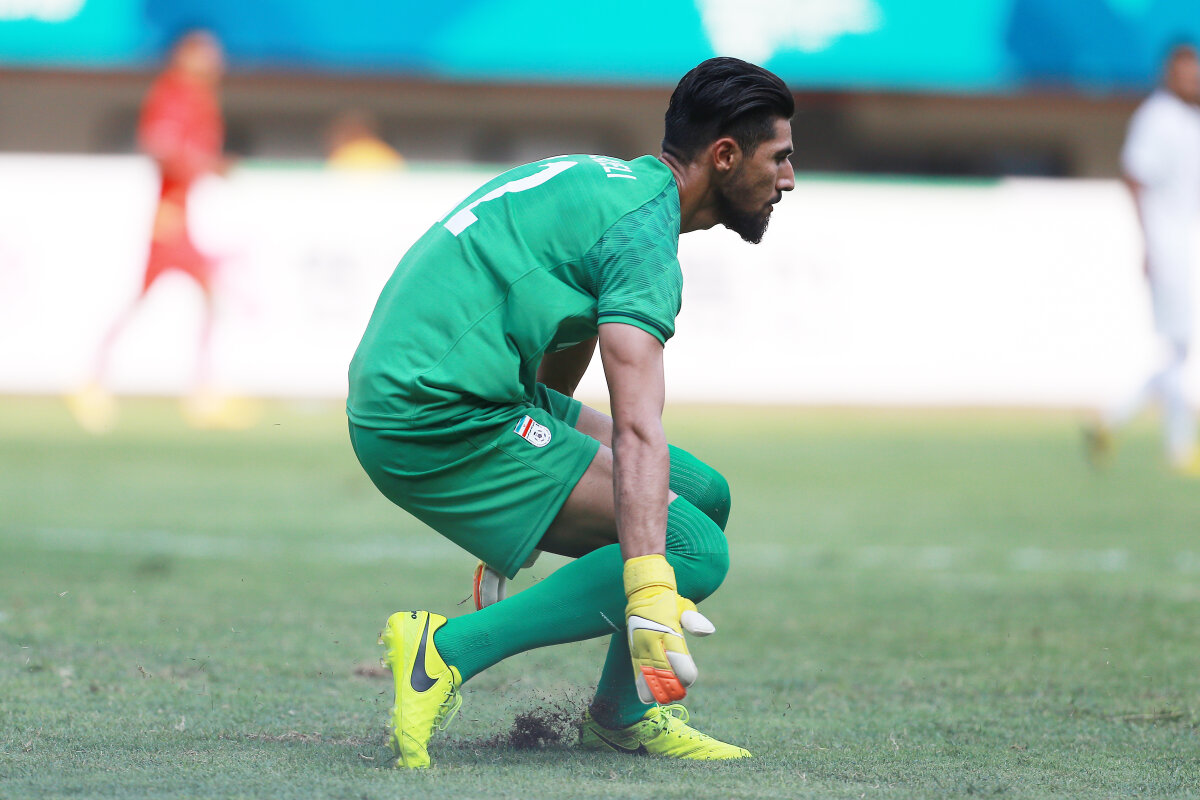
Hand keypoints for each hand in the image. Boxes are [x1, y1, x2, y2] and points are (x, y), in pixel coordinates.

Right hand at [623, 554, 714, 702]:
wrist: (643, 592)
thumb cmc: (669, 602)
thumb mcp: (684, 606)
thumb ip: (694, 620)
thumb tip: (708, 631)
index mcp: (668, 630)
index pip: (677, 657)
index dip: (684, 673)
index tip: (689, 680)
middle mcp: (652, 639)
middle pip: (662, 669)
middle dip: (671, 686)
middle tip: (680, 695)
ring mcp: (641, 645)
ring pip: (647, 673)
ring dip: (656, 689)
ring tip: (665, 700)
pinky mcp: (633, 649)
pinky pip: (636, 670)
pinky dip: (641, 685)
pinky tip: (647, 698)